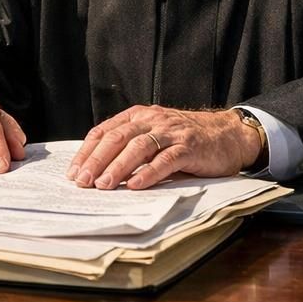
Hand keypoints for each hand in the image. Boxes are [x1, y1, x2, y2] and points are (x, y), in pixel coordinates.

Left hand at [66, 106, 263, 189]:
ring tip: (104, 184)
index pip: (105, 131)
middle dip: (97, 160)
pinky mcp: (190, 147)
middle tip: (83, 181)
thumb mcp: (156, 135)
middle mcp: (154, 120)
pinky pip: (166, 159)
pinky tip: (136, 185)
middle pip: (118, 137)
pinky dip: (149, 173)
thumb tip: (97, 172)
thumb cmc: (187, 139)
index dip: (87, 152)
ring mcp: (173, 132)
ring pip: (139, 147)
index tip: (73, 172)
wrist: (229, 135)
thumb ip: (132, 146)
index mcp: (140, 115)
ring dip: (118, 167)